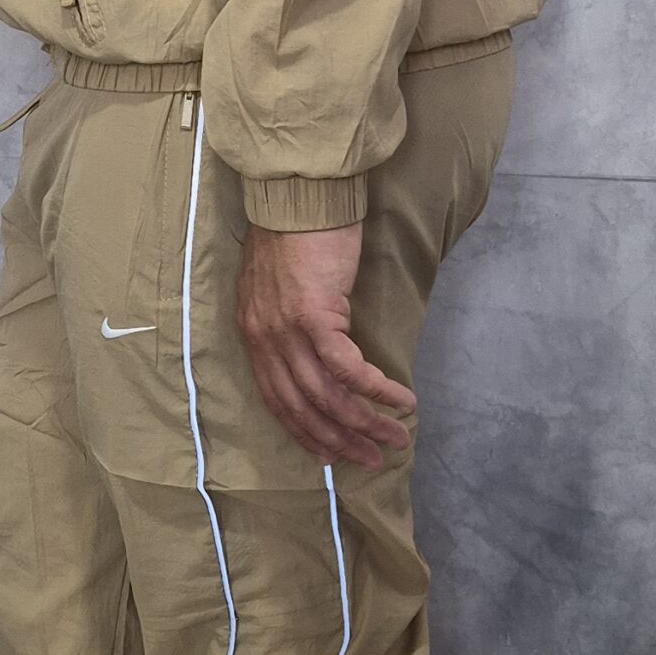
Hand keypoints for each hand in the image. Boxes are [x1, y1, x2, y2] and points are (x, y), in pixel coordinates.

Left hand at [235, 223, 415, 470]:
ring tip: (395, 438)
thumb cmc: (295, 232)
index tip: (329, 455)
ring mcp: (287, 333)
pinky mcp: (315, 319)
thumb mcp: (280, 286)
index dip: (305, 432)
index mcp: (254, 335)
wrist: (297, 194)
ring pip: (328, 396)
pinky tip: (400, 400)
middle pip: (302, 408)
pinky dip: (376, 391)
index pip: (277, 400)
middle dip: (339, 441)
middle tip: (370, 459)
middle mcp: (265, 341)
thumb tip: (317, 348)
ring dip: (365, 424)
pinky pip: (349, 370)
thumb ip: (290, 321)